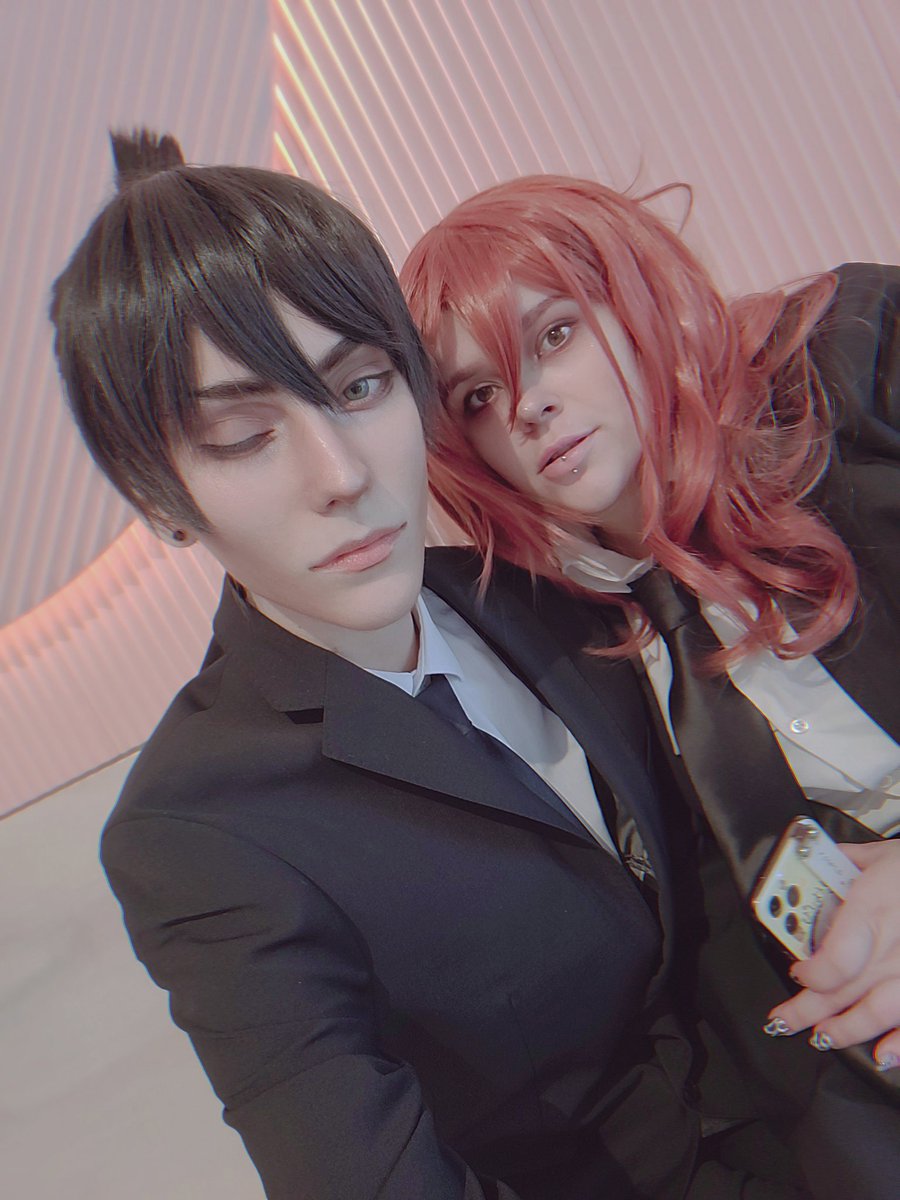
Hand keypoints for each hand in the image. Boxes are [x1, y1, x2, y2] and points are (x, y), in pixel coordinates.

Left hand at [764, 840, 899, 1069]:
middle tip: (782, 1022)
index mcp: (872, 912)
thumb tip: (816, 859)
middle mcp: (892, 949)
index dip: (811, 975)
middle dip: (808, 1011)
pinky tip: (883, 1056)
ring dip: (847, 1030)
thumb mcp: (884, 855)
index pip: (833, 962)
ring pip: (877, 1013)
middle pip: (844, 990)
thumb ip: (849, 861)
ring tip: (823, 1039)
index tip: (798, 972)